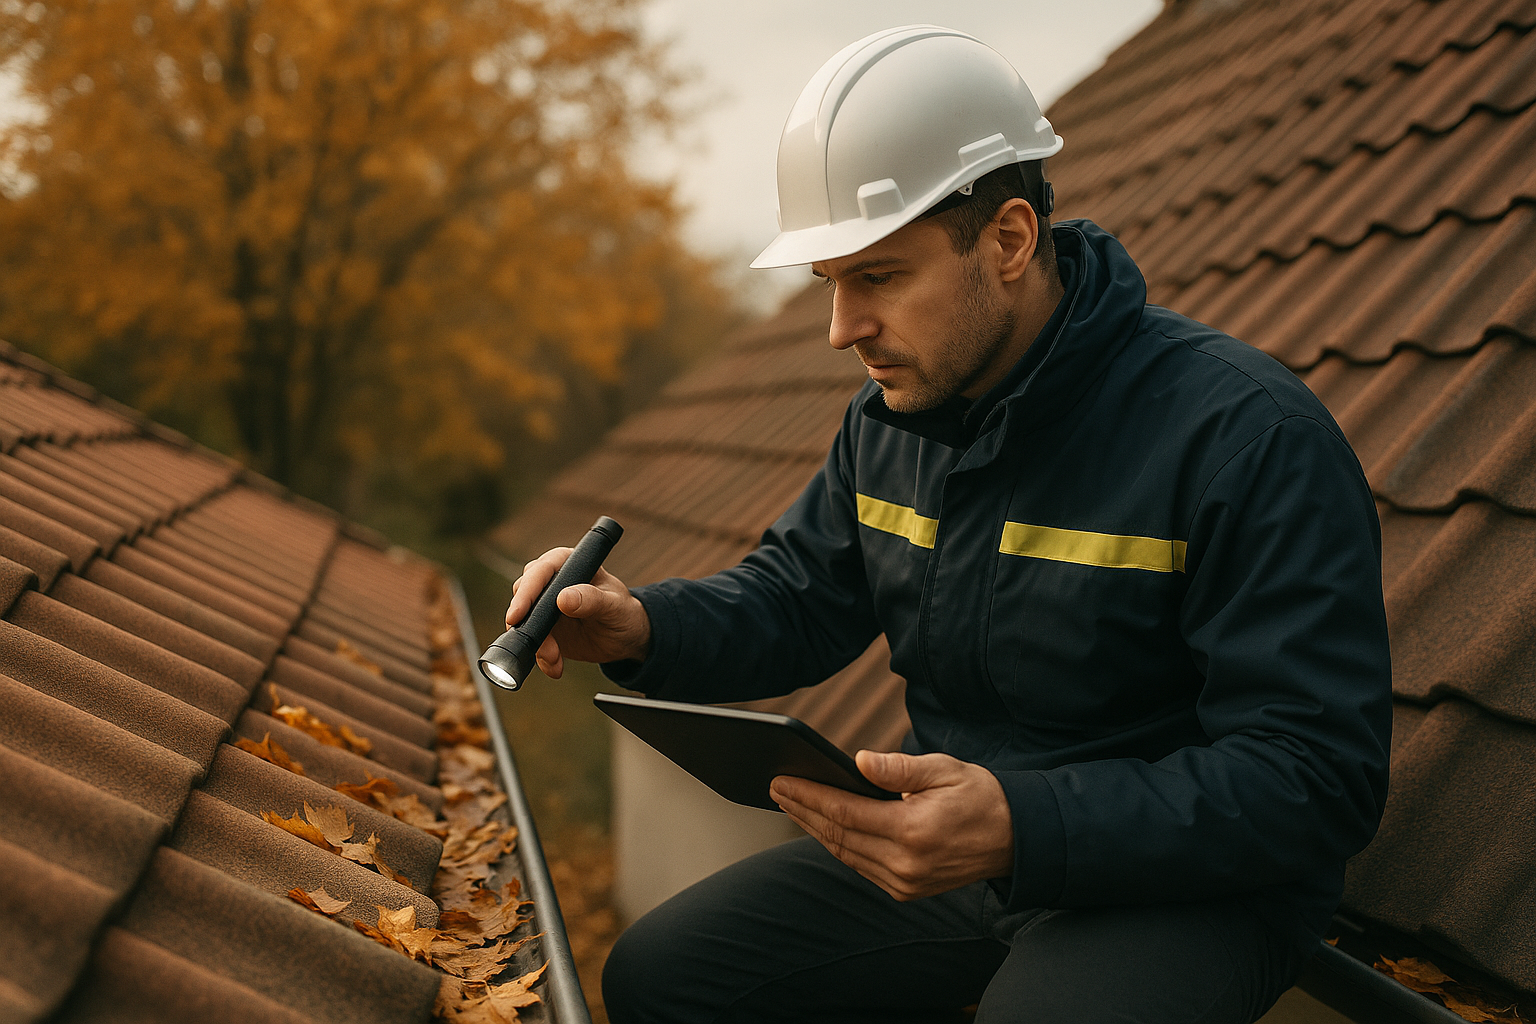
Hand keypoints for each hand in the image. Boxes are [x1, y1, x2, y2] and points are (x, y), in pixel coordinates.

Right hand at [503, 547, 650, 677]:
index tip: (517, 615)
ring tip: (554, 659)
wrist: (625, 638)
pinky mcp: (543, 629)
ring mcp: (544, 606)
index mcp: (568, 564)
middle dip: (528, 623)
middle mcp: (551, 582)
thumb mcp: (613, 606)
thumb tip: (563, 598)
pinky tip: (555, 667)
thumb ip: (591, 599)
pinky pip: (532, 643)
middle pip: (523, 596)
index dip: (526, 592)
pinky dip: (540, 657)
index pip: (540, 571)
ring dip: (536, 644)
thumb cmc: (623, 612)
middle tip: (540, 645)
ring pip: (524, 622)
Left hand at [769, 750, 1013, 901]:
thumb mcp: (943, 770)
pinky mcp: (906, 891)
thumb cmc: (979, 795)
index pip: (845, 812)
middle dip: (803, 810)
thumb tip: (857, 760)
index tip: (782, 780)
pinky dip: (838, 845)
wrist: (1016, 839)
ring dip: (814, 830)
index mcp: (913, 831)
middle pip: (837, 836)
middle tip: (776, 788)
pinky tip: (822, 826)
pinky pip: (860, 866)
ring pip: (845, 854)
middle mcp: (905, 864)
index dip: (809, 795)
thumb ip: (897, 768)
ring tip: (791, 804)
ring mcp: (905, 883)